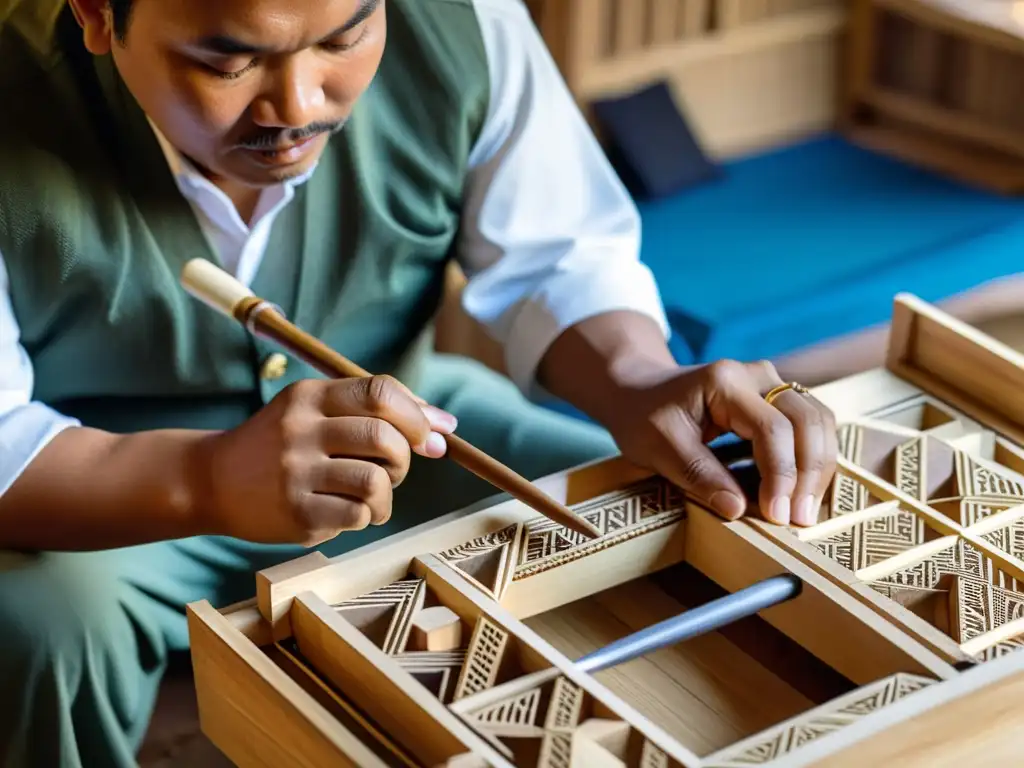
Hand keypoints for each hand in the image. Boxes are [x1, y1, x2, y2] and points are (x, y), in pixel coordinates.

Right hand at [196, 376, 456, 545]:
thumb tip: (446, 424)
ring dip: (387, 496)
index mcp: (310, 397)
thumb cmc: (282, 444)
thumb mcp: (316, 410)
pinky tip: (346, 512)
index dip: (417, 415)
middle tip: (393, 469)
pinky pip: (358, 515)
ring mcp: (295, 473)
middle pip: (385, 439)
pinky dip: (366, 516)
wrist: (213, 480)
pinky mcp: (296, 513)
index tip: (433, 435)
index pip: (380, 392)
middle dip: (405, 458)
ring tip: (372, 498)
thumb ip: (376, 410)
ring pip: (376, 482)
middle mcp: (301, 430)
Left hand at [604, 359, 837, 526]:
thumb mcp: (658, 447)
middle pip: (807, 419)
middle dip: (809, 472)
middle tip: (799, 519)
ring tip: (805, 510)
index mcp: (725, 382)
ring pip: (818, 420)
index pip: (772, 427)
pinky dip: (813, 457)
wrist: (639, 390)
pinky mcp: (776, 397)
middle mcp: (756, 374)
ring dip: (818, 466)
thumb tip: (738, 509)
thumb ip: (698, 474)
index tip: (777, 514)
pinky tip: (805, 490)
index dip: (781, 473)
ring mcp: (770, 382)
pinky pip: (810, 424)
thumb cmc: (643, 416)